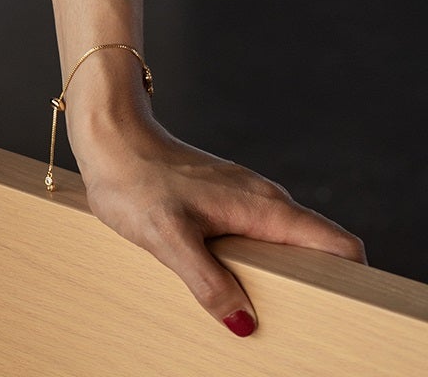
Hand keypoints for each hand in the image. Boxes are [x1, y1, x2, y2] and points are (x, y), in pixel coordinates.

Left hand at [69, 112, 367, 334]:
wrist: (109, 135)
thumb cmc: (134, 179)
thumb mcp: (168, 237)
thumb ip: (208, 282)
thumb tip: (245, 324)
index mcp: (265, 208)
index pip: (338, 243)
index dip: (355, 281)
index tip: (344, 315)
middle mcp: (265, 202)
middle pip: (319, 252)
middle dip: (321, 291)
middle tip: (301, 330)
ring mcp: (245, 201)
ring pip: (288, 248)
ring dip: (287, 282)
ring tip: (268, 318)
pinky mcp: (225, 204)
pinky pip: (260, 242)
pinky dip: (260, 269)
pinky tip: (235, 291)